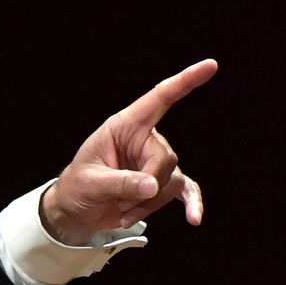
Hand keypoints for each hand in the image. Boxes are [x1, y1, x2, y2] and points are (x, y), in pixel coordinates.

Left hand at [41, 59, 216, 245]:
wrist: (75, 212)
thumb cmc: (77, 188)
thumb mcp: (90, 183)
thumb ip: (120, 183)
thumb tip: (152, 186)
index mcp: (125, 126)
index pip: (159, 99)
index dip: (184, 82)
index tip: (209, 66)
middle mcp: (144, 140)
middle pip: (166, 158)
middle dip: (147, 187)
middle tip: (121, 205)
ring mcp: (154, 163)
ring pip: (171, 181)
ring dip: (149, 204)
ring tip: (122, 212)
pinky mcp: (160, 184)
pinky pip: (185, 190)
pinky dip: (190, 203)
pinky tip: (194, 218)